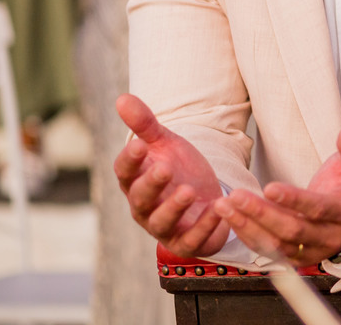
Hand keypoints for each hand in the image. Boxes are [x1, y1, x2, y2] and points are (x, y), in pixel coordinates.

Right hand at [113, 94, 229, 256]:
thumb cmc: (179, 169)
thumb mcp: (166, 144)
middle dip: (151, 183)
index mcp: (135, 182)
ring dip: (174, 208)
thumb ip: (145, 125)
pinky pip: (192, 239)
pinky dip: (204, 226)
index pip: (124, 172)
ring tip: (189, 191)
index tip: (140, 144)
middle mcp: (144, 207)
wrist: (205, 196)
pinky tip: (218, 210)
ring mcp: (164, 227)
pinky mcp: (187, 241)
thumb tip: (122, 98)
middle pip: (140, 198)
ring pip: (162, 222)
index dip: (130, 160)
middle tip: (165, 168)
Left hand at [213, 129, 340, 266]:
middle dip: (261, 213)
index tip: (268, 188)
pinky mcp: (295, 259)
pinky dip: (248, 234)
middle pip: (292, 230)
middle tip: (234, 195)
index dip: (293, 200)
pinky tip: (231, 217)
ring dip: (247, 226)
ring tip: (224, 206)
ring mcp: (311, 252)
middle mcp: (329, 237)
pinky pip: (268, 251)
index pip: (318, 209)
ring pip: (276, 245)